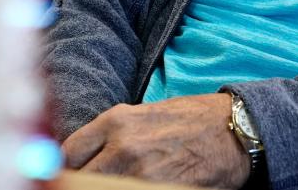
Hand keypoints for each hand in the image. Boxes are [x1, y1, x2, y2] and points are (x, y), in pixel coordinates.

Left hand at [61, 93, 250, 188]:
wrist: (233, 130)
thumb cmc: (188, 120)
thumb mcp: (141, 115)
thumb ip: (109, 135)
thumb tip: (82, 157)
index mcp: (115, 121)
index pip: (67, 153)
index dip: (63, 169)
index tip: (66, 176)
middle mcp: (123, 145)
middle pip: (81, 178)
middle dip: (81, 183)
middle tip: (87, 184)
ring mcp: (141, 172)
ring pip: (102, 189)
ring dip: (104, 188)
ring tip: (111, 184)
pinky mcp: (161, 189)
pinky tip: (130, 189)